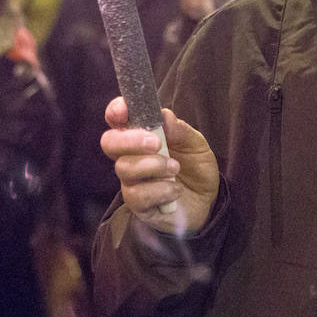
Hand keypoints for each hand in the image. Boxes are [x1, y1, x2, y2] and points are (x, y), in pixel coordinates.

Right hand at [101, 97, 219, 234]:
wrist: (207, 200)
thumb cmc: (195, 167)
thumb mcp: (195, 143)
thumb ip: (179, 130)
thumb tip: (164, 115)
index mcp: (140, 135)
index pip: (117, 119)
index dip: (116, 111)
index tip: (125, 111)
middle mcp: (130, 156)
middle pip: (109, 142)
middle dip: (130, 140)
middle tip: (156, 143)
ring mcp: (131, 181)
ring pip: (124, 168)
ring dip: (153, 165)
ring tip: (175, 168)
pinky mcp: (138, 205)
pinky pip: (138, 196)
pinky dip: (161, 190)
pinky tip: (176, 190)